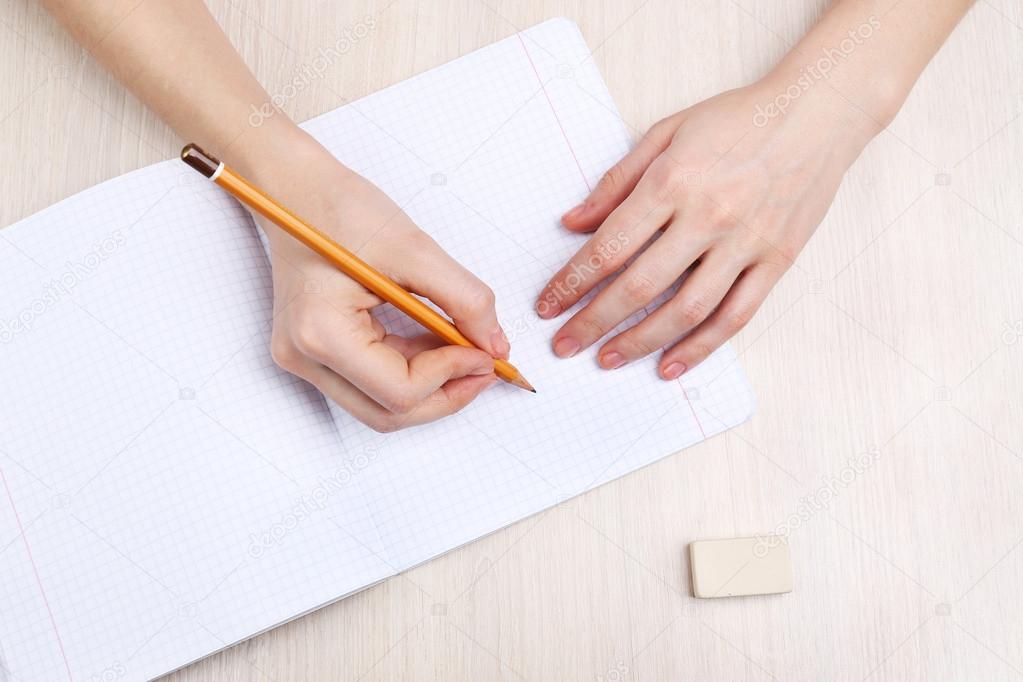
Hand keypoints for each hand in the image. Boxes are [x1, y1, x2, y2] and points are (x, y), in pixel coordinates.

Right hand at [252, 141, 508, 431]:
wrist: (293, 188)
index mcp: (320, 333)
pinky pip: (370, 382)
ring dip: (430, 387)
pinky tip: (437, 344)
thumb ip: (465, 301)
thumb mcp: (415, 249)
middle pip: (388, 414)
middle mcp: (303, 357)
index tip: (485, 352)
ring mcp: (303, 359)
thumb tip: (496, 347)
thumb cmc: (340, 208)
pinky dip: (411, 371)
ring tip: (465, 352)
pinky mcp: (313, 351)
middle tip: (486, 367)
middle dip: (445, 395)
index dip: (451, 377)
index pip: (399, 392)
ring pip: (380, 405)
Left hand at [536, 79, 878, 378]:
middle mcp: (707, 217)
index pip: (608, 246)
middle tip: (564, 345)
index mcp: (673, 182)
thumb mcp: (666, 132)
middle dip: (594, 321)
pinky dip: (702, 347)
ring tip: (608, 359)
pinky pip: (735, 316)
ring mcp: (746, 243)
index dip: (571, 282)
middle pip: (639, 286)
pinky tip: (670, 365)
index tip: (547, 306)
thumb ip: (617, 182)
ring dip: (641, 342)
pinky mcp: (777, 261)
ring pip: (686, 310)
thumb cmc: (737, 119)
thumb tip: (572, 223)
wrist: (818, 113)